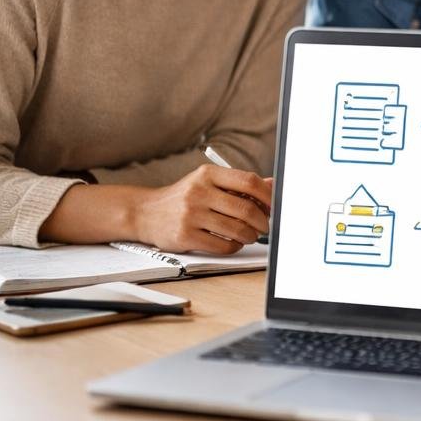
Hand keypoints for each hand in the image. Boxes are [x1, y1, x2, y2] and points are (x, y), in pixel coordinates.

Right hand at [134, 165, 272, 253]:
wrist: (145, 212)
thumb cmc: (184, 197)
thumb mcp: (208, 183)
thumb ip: (238, 184)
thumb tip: (272, 185)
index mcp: (207, 174)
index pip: (248, 181)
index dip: (268, 195)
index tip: (275, 205)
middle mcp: (198, 192)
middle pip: (246, 208)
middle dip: (262, 220)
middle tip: (265, 225)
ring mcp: (190, 215)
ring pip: (237, 229)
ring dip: (251, 235)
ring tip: (251, 235)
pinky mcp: (185, 236)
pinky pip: (222, 245)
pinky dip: (234, 246)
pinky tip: (234, 242)